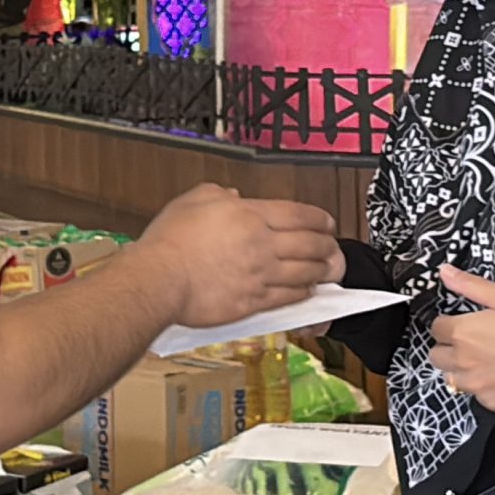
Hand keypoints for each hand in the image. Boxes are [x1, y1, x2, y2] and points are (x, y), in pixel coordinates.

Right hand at [136, 183, 340, 329]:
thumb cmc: (170, 241)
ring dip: (322, 271)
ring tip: (330, 271)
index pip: (299, 214)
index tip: (328, 223)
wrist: (160, 279)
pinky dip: (303, 293)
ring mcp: (259, 275)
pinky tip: (308, 291)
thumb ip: (218, 193)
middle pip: (310, 244)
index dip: (320, 219)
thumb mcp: (193, 200)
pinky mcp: (252, 301)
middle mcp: (261, 244)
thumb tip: (234, 196)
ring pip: (304, 272)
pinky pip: (287, 297)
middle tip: (334, 248)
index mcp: (249, 215)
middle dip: (328, 246)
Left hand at [431, 265, 494, 412]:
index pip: (435, 328)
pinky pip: (475, 395)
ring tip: (483, 361)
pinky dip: (482, 387)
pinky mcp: (489, 401)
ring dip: (460, 369)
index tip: (462, 324)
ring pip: (450, 378)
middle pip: (436, 355)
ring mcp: (474, 384)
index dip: (448, 324)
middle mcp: (461, 360)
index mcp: (462, 332)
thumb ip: (470, 285)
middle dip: (448, 347)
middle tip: (471, 342)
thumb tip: (444, 272)